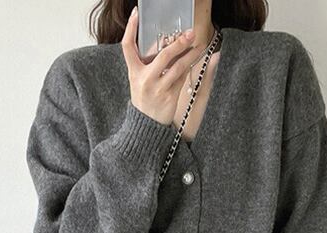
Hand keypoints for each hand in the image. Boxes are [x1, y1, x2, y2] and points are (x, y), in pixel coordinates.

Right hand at [121, 8, 195, 125]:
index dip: (130, 28)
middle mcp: (144, 79)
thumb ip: (149, 63)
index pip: (127, 46)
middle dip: (178, 43)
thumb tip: (167, 42)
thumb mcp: (139, 80)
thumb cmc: (145, 99)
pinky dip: (189, 67)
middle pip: (163, 56)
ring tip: (198, 45)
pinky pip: (182, 78)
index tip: (135, 13)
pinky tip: (195, 58)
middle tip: (189, 33)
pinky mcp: (169, 97)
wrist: (146, 125)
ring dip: (190, 55)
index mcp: (134, 72)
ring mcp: (158, 89)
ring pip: (177, 67)